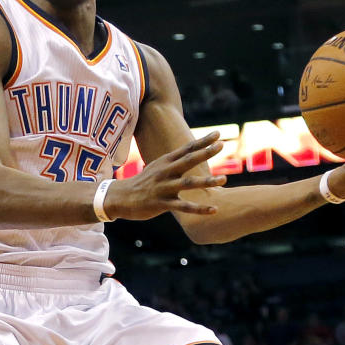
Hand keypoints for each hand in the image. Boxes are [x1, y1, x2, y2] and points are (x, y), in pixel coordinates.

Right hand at [106, 133, 225, 220]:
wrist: (120, 198)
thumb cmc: (143, 183)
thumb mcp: (157, 168)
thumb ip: (173, 161)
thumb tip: (189, 152)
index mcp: (165, 162)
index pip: (186, 149)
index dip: (202, 141)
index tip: (218, 134)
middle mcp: (165, 172)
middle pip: (188, 161)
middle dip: (205, 153)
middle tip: (221, 146)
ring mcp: (164, 188)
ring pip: (188, 183)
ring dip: (206, 181)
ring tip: (224, 179)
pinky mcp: (162, 204)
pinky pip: (184, 208)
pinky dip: (200, 209)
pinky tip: (214, 210)